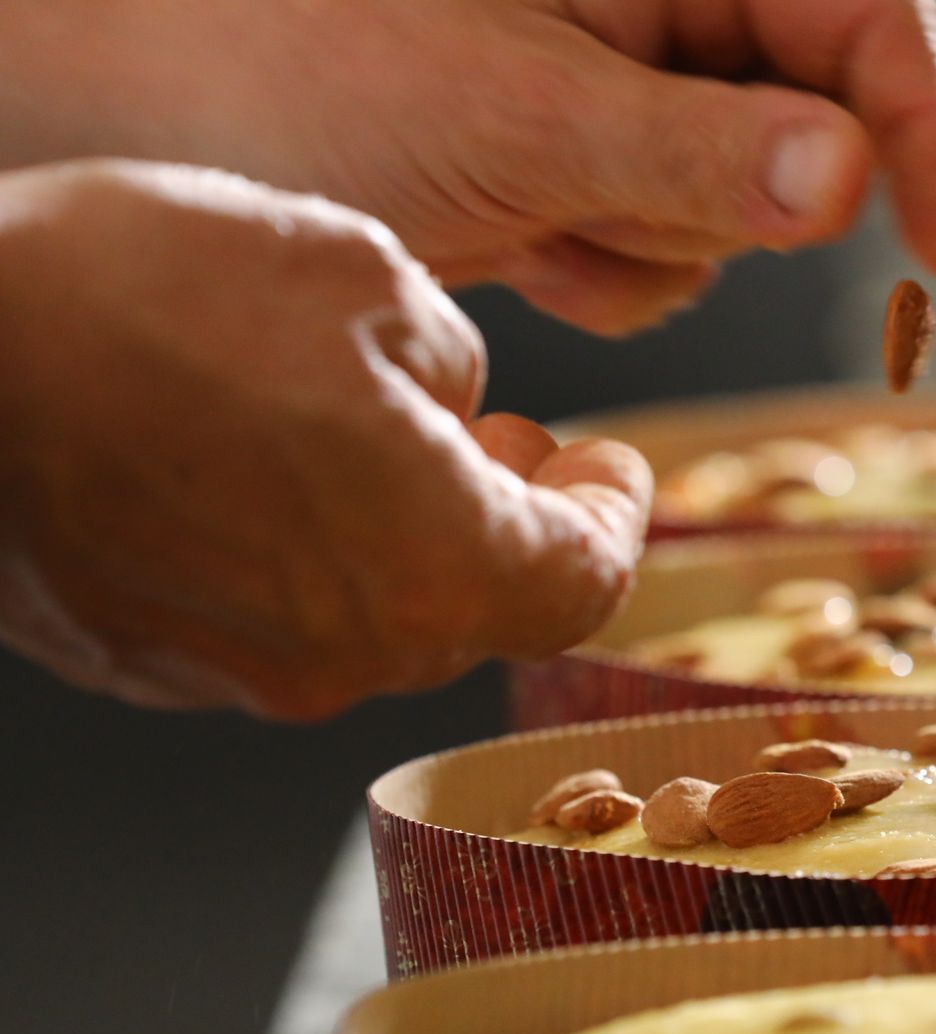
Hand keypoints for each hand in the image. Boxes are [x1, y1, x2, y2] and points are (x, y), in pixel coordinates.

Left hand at [0, 0, 935, 334]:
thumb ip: (694, 149)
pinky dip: (601, 269)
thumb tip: (850, 181)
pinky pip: (665, 249)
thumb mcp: (513, 113)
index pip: (863, 17)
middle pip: (812, 121)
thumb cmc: (288, 66)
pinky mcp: (589, 161)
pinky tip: (507, 240)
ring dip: (644, 240)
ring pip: (737, 206)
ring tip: (519, 212)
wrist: (147, 125)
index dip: (930, 132)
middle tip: (594, 204)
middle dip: (724, 196)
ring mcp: (623, 82)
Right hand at [0, 160, 650, 717]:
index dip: (614, 519)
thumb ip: (456, 369)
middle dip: (512, 519)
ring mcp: (243, 673)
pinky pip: (275, 618)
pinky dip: (308, 555)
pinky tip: (269, 468)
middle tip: (512, 443)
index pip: (586, 582)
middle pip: (484, 605)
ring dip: (409, 534)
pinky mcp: (151, 662)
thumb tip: (458, 416)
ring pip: (378, 612)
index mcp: (437, 569)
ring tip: (383, 440)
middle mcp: (351, 654)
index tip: (614, 467)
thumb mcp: (364, 277)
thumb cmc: (141, 299)